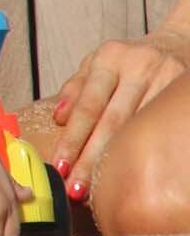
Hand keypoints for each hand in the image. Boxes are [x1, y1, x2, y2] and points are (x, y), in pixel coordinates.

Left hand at [51, 33, 189, 200]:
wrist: (177, 45)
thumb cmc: (128, 62)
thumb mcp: (98, 63)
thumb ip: (76, 88)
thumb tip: (58, 117)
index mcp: (109, 58)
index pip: (88, 105)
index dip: (73, 138)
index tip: (60, 167)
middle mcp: (138, 66)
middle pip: (112, 121)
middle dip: (92, 158)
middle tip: (76, 189)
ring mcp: (165, 78)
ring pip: (139, 128)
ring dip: (120, 161)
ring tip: (101, 190)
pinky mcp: (181, 90)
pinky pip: (161, 126)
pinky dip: (147, 151)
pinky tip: (138, 172)